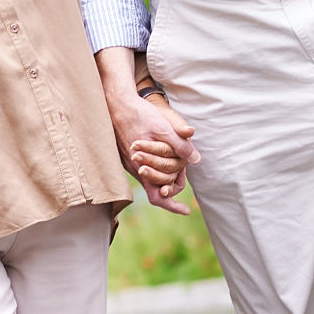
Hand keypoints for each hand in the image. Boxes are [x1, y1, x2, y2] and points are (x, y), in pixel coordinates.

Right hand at [125, 93, 199, 212]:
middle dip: (172, 186)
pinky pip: (144, 167)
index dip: (172, 206)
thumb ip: (180, 145)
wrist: (117, 103)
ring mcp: (129, 162)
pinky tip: (164, 153)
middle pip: (156, 189)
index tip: (186, 210)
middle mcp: (135, 169)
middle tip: (184, 173)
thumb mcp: (163, 128)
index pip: (158, 197)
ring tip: (178, 163)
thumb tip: (196, 160)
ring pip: (151, 177)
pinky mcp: (127, 154)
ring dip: (165, 174)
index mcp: (144, 168)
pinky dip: (156, 165)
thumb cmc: (140, 115)